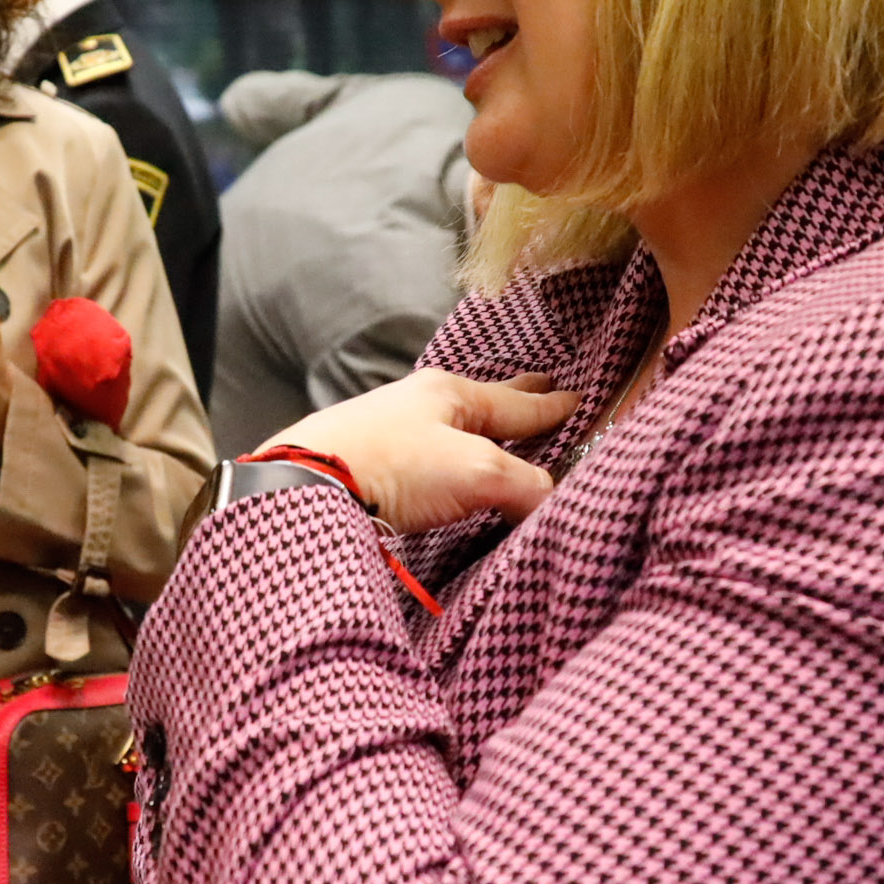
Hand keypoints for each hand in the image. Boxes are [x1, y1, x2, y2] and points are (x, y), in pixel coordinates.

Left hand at [267, 369, 579, 534]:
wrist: (305, 487)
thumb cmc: (392, 467)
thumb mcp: (475, 472)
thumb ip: (524, 484)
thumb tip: (550, 499)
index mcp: (450, 393)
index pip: (518, 402)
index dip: (552, 405)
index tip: (578, 397)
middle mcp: (420, 406)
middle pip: (484, 403)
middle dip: (516, 398)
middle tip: (544, 384)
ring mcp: (391, 433)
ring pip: (452, 429)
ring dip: (480, 431)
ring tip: (499, 433)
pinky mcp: (369, 465)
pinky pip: (425, 456)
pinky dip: (449, 458)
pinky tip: (446, 469)